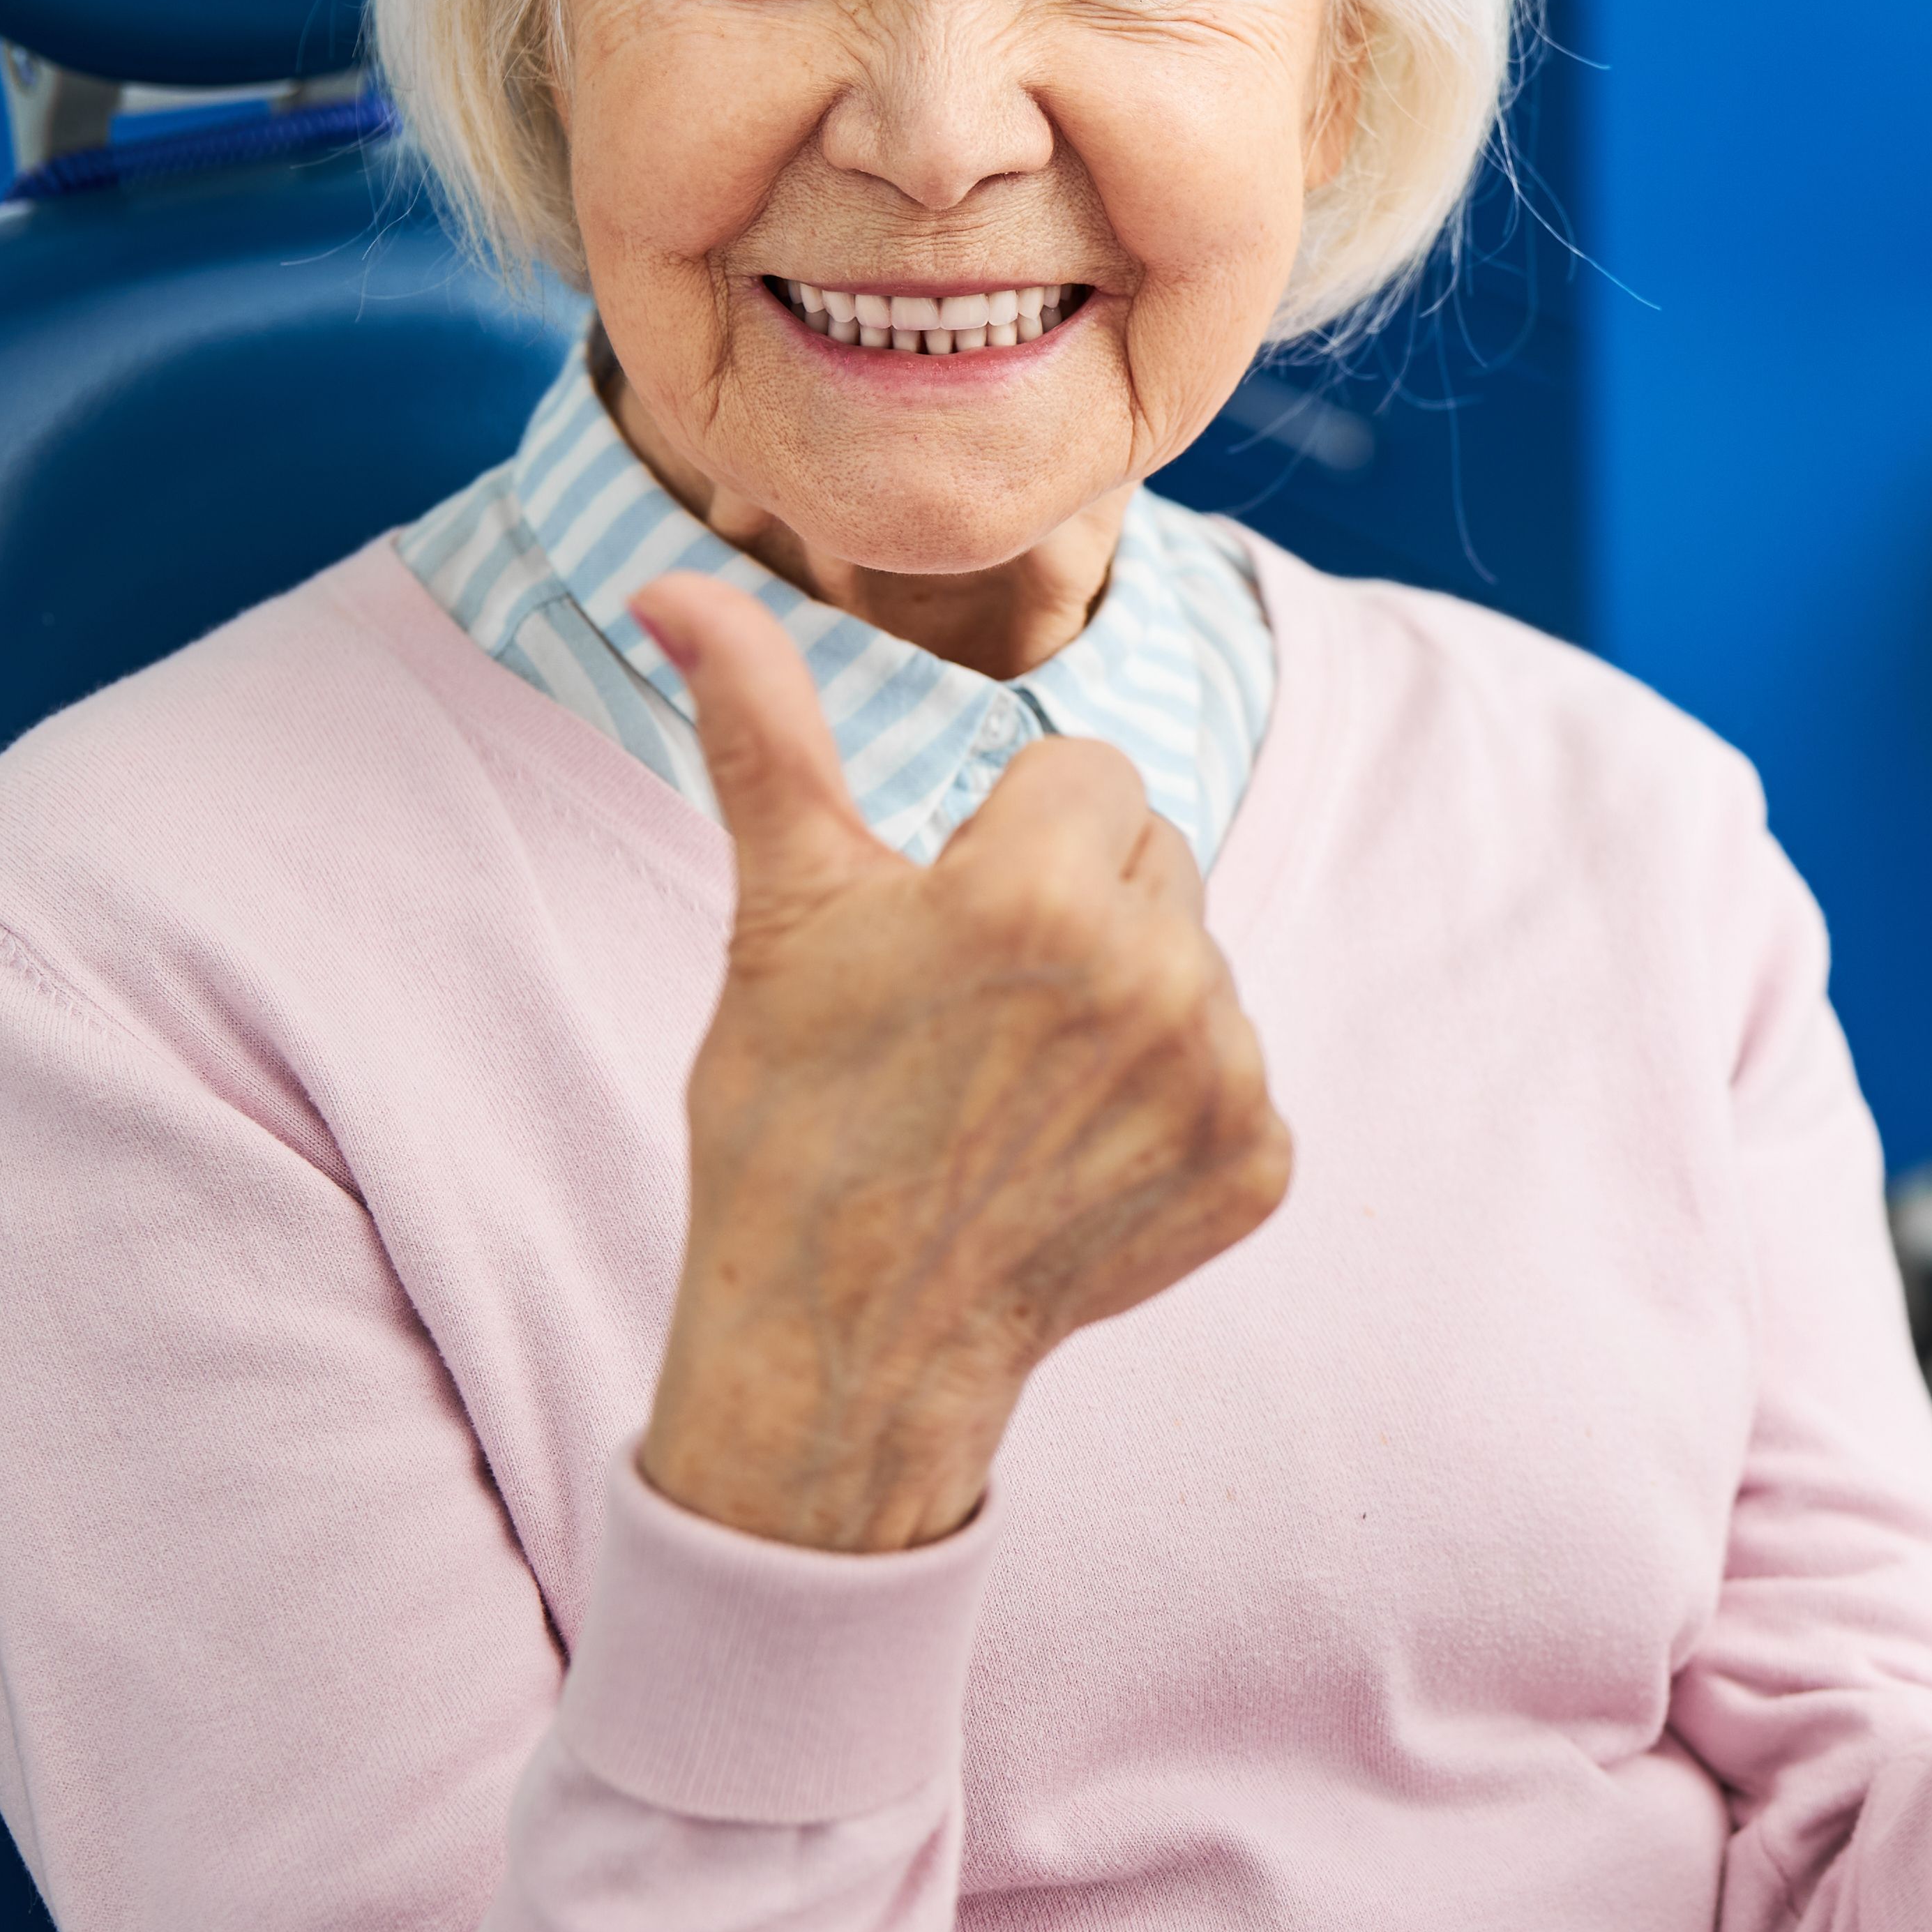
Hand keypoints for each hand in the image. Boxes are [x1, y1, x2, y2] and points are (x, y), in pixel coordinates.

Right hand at [630, 574, 1290, 1552]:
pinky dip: (1168, 1107)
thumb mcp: (780, 910)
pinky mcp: (1256, 1161)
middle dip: (1078, 904)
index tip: (952, 923)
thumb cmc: (792, 1119)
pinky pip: (1232, 1075)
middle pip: (1155, 855)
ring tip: (1016, 1085)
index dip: (1010, 836)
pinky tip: (1069, 1153)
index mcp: (1047, 888)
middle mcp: (1159, 972)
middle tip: (977, 1007)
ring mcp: (1222, 1075)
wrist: (839, 1345)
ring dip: (1126, 999)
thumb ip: (762, 729)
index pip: (1087, 772)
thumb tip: (675, 586)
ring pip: (1195, 961)